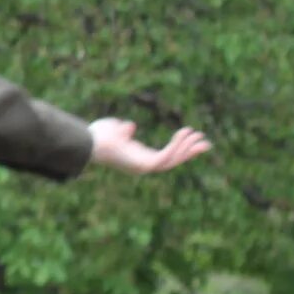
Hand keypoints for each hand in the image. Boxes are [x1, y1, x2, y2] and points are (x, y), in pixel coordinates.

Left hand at [88, 118, 209, 174]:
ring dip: (186, 148)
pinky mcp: (143, 165)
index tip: (191, 137)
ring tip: (198, 135)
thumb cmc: (97, 136)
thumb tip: (130, 126)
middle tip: (205, 141)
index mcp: (138, 158)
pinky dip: (176, 146)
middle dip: (189, 152)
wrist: (87, 142)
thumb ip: (123, 129)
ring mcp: (143, 166)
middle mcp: (142, 165)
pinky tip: (184, 134)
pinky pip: (165, 157)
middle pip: (173, 161)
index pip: (164, 157)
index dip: (179, 149)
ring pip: (172, 161)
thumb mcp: (113, 129)